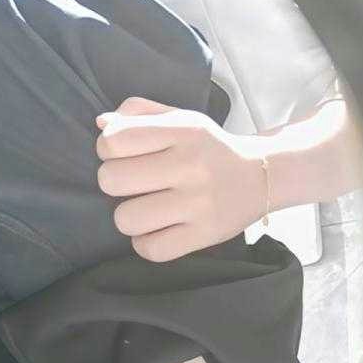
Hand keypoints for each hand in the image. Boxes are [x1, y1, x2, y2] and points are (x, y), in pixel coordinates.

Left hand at [95, 97, 266, 261]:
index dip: (107, 148)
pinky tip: (155, 230)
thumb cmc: (207, 147)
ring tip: (144, 208)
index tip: (123, 154)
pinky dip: (145, 243)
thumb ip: (138, 113)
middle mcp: (190, 165)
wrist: (261, 175)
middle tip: (133, 184)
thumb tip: (101, 123)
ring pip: (126, 218)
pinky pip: (151, 249)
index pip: (114, 139)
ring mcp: (199, 203)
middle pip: (111, 180)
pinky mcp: (205, 235)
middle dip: (113, 182)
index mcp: (182, 131)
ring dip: (128, 216)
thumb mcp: (179, 118)